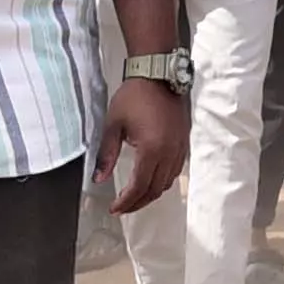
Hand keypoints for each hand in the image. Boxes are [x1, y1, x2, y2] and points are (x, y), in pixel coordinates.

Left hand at [96, 74, 192, 218]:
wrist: (158, 75)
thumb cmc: (134, 96)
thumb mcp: (114, 125)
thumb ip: (106, 154)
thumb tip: (98, 179)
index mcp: (152, 150)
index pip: (139, 186)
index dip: (126, 202)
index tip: (114, 208)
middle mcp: (169, 153)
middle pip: (155, 190)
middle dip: (137, 203)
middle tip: (122, 207)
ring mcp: (179, 148)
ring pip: (167, 183)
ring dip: (151, 194)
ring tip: (135, 198)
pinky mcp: (184, 142)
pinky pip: (176, 171)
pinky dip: (163, 181)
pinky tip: (152, 181)